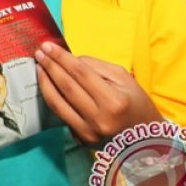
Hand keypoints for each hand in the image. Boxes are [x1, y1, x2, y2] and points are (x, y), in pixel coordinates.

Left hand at [36, 41, 162, 144]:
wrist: (146, 140)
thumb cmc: (137, 104)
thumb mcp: (125, 79)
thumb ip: (96, 67)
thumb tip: (70, 59)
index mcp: (114, 101)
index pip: (81, 74)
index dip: (62, 58)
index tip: (48, 46)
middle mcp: (99, 119)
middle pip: (67, 87)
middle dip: (50, 67)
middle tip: (39, 52)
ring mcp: (88, 132)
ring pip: (57, 103)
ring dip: (45, 83)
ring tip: (39, 67)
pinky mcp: (80, 139)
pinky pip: (61, 115)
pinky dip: (52, 98)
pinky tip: (47, 85)